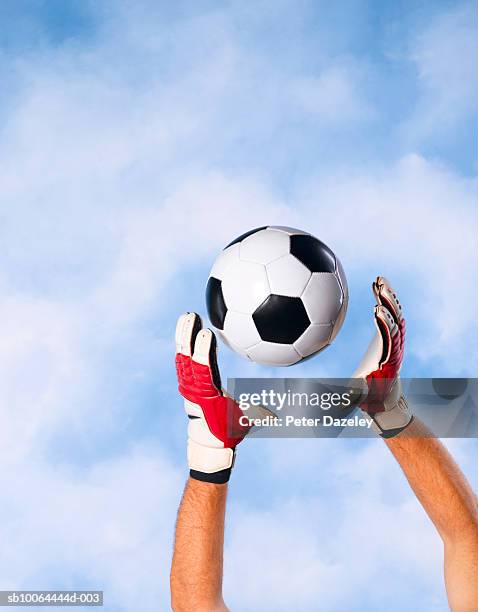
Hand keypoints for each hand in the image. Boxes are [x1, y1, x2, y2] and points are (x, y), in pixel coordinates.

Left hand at [175, 312, 248, 482]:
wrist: (209, 444)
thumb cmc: (228, 431)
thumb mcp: (244, 420)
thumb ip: (260, 409)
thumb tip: (282, 405)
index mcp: (206, 395)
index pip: (202, 369)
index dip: (202, 350)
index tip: (205, 331)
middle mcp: (193, 388)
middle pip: (186, 358)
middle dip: (186, 336)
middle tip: (191, 315)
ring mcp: (187, 386)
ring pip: (181, 357)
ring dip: (183, 336)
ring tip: (187, 316)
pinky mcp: (186, 384)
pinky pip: (183, 362)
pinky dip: (184, 345)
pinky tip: (186, 331)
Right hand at [352, 277, 412, 437]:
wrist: (383, 395)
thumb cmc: (367, 397)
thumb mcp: (357, 398)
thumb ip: (348, 395)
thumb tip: (331, 397)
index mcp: (387, 362)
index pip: (390, 340)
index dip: (385, 324)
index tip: (376, 310)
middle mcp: (395, 349)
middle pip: (397, 324)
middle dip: (390, 305)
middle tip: (381, 289)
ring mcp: (395, 341)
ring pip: (396, 316)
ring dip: (389, 298)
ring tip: (380, 280)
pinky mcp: (390, 335)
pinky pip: (391, 314)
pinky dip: (385, 299)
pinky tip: (377, 284)